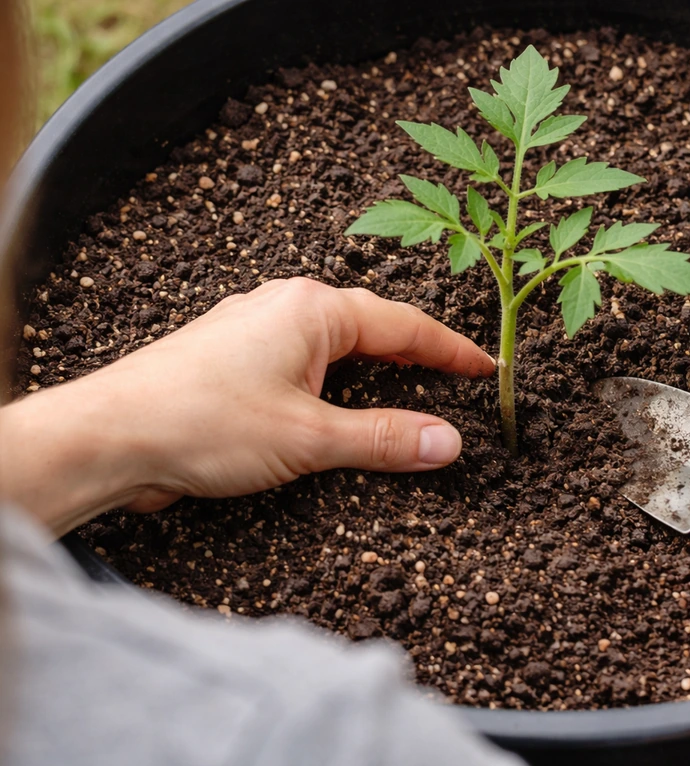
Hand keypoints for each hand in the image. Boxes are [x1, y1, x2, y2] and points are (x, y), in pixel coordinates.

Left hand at [0, 278, 493, 535]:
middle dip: (418, 354)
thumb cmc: (201, 423)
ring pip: (336, 343)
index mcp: (313, 310)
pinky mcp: (235, 357)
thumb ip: (383, 438)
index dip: (453, 350)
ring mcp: (257, 329)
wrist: (110, 436)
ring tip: (411, 389)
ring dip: (376, 367)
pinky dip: (337, 380)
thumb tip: (445, 442)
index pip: (405, 326)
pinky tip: (339, 402)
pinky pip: (304, 360)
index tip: (487, 368)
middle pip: (373, 327)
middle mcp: (286, 307)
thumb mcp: (309, 437)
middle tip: (457, 379)